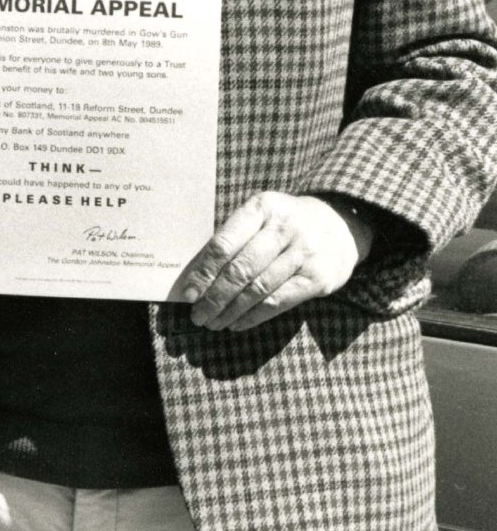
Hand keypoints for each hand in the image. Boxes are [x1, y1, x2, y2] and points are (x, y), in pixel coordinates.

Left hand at [171, 191, 373, 330]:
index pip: (225, 244)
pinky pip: (279, 302)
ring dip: (231, 310)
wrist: (341, 225)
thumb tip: (195, 275)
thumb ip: (233, 238)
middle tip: (197, 315)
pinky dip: (254, 316)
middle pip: (241, 269)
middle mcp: (284, 228)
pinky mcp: (318, 278)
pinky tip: (237, 323)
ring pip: (258, 289)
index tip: (188, 294)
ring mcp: (304, 253)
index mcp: (263, 207)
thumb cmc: (286, 223)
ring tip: (213, 322)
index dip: (203, 272)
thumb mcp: (262, 216)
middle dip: (214, 297)